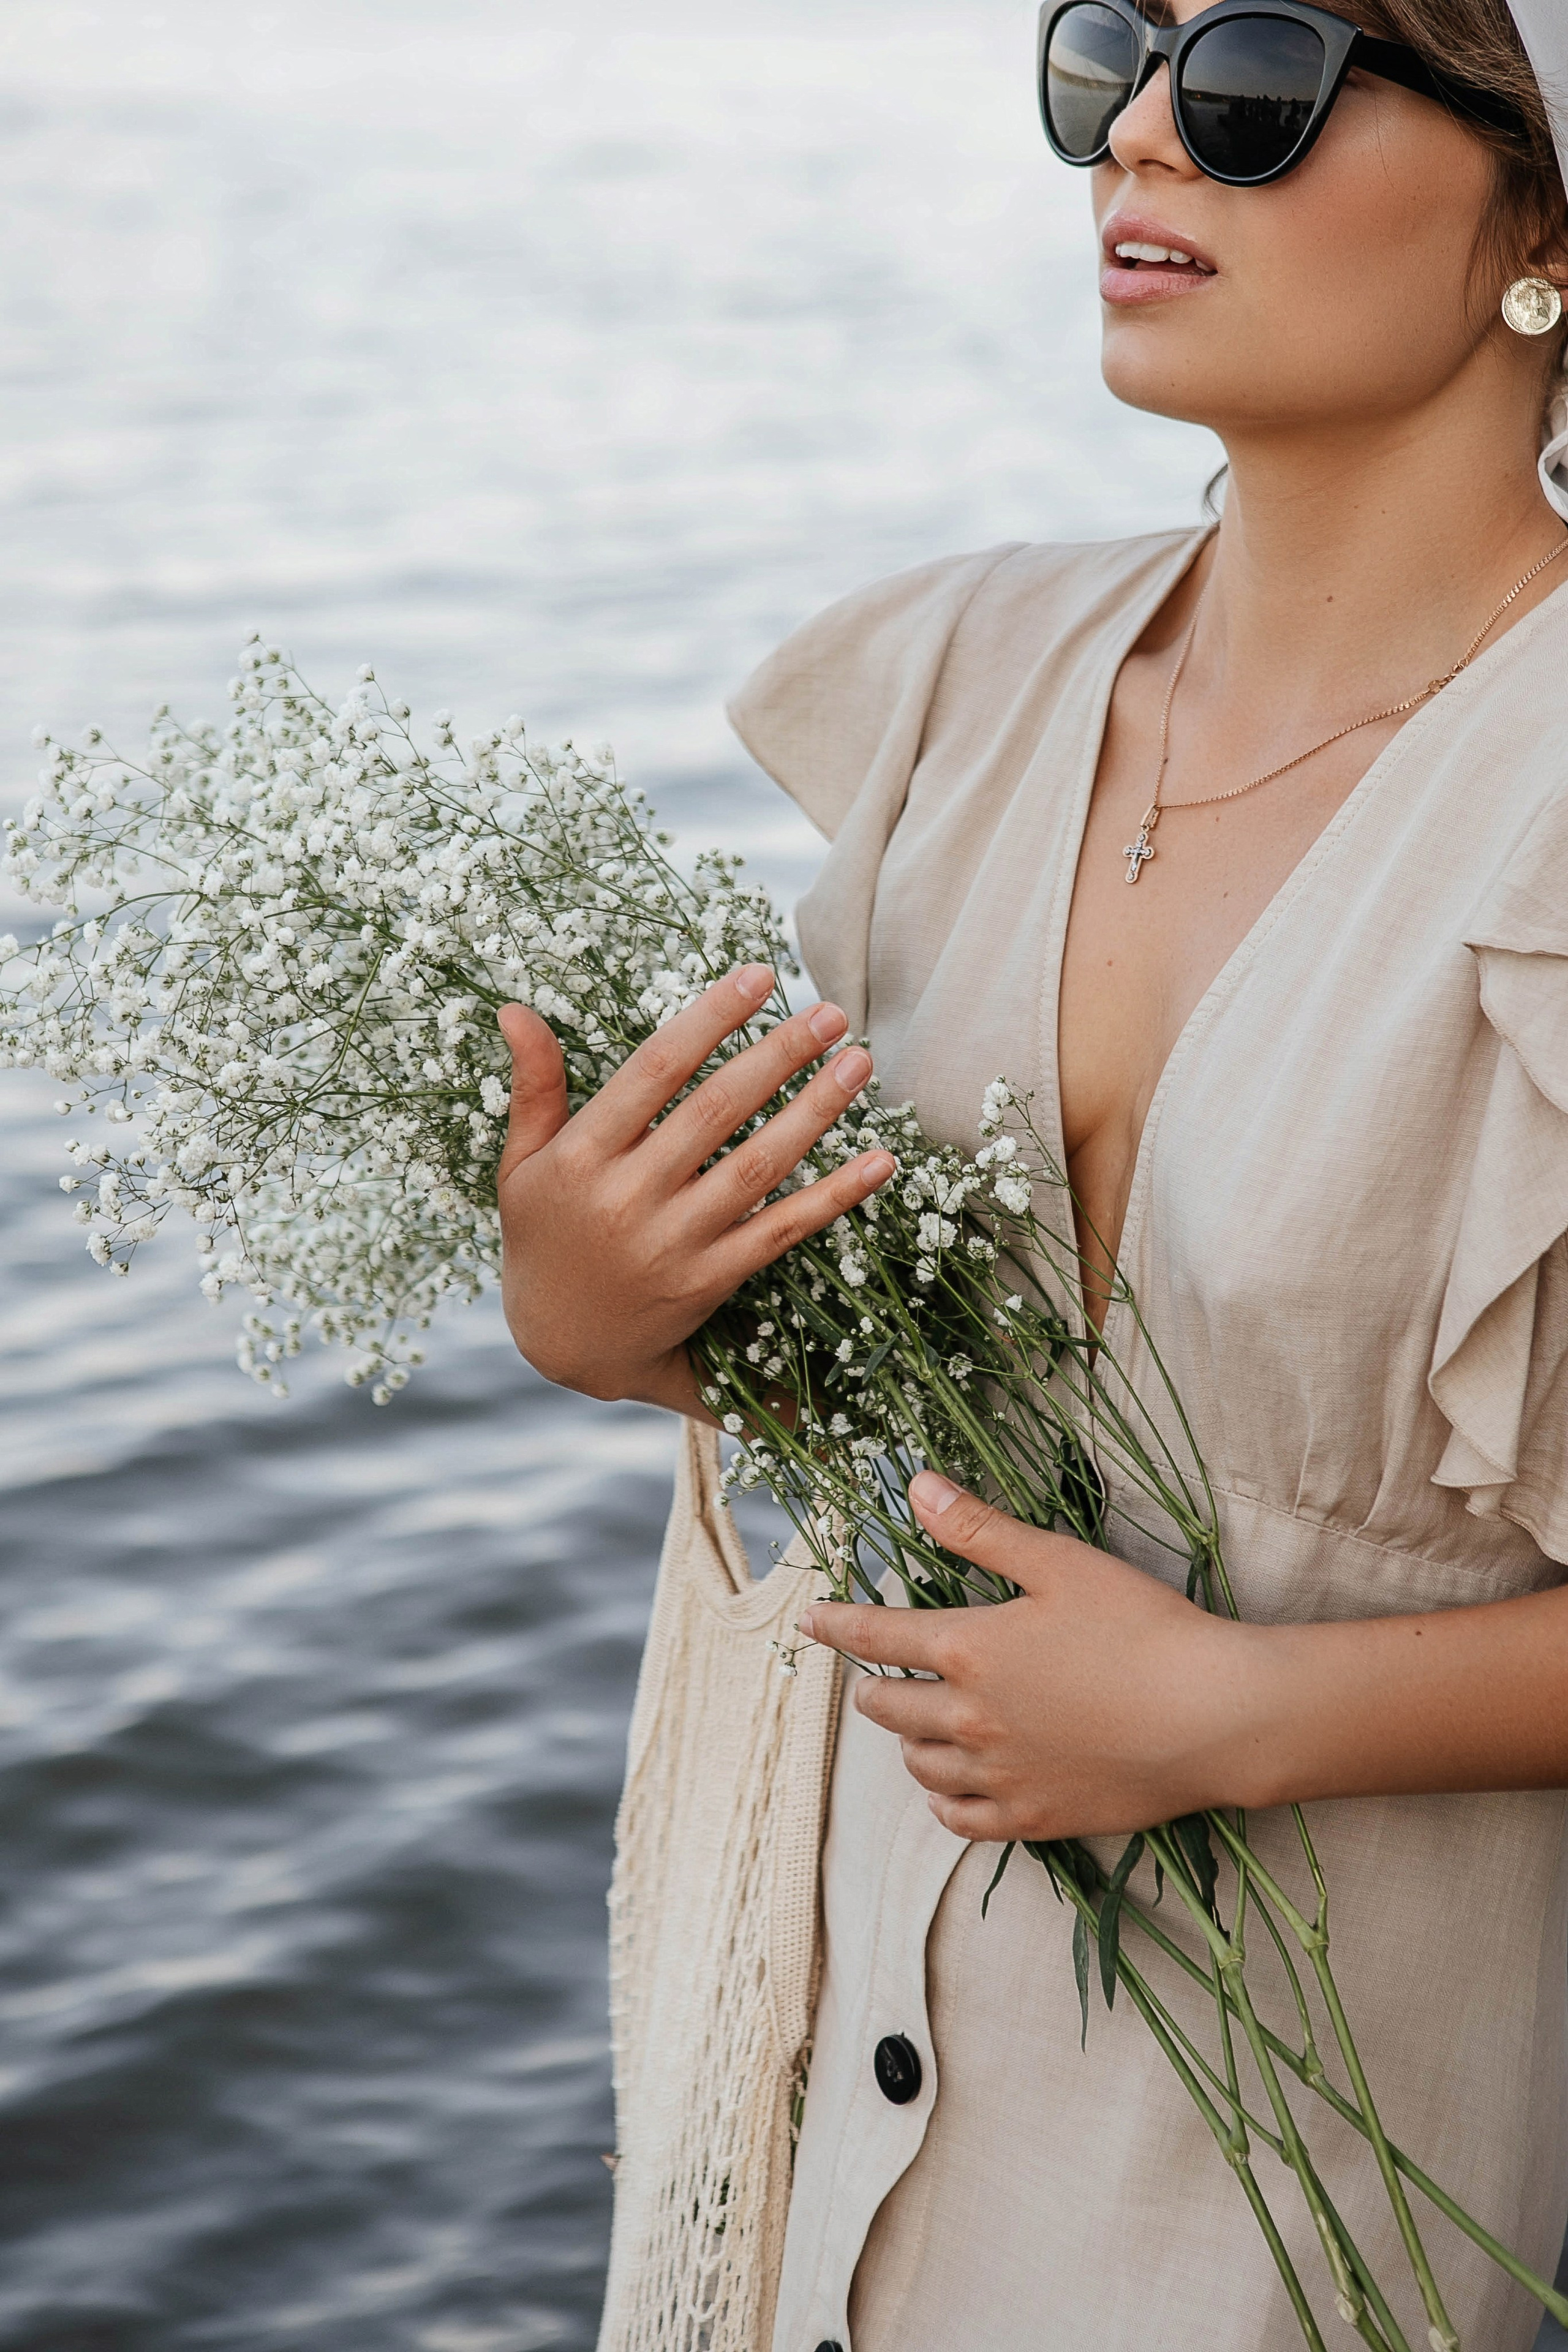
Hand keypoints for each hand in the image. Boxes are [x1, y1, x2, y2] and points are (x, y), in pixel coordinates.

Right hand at [495, 963, 895, 1413]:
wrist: (562, 1345)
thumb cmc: (542, 1238)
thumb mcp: (521, 1164)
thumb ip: (534, 1087)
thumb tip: (515, 1009)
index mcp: (583, 1157)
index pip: (654, 1072)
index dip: (709, 1020)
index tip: (758, 975)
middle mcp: (629, 1197)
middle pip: (716, 1112)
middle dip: (777, 1055)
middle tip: (830, 1012)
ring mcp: (674, 1243)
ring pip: (756, 1167)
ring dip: (814, 1113)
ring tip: (858, 1062)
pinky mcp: (711, 1280)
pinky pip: (781, 1232)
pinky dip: (833, 1198)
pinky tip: (878, 1163)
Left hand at [800, 1472, 1271, 1840]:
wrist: (1213, 1716)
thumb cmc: (1143, 1627)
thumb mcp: (1058, 1562)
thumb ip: (979, 1529)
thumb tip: (915, 1486)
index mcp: (969, 1649)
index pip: (876, 1637)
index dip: (836, 1626)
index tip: (810, 1623)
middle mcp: (969, 1719)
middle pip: (886, 1707)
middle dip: (872, 1686)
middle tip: (879, 1675)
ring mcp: (1000, 1774)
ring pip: (918, 1765)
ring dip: (908, 1741)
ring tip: (919, 1725)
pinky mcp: (1034, 1817)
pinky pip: (959, 1819)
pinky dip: (943, 1800)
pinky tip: (952, 1785)